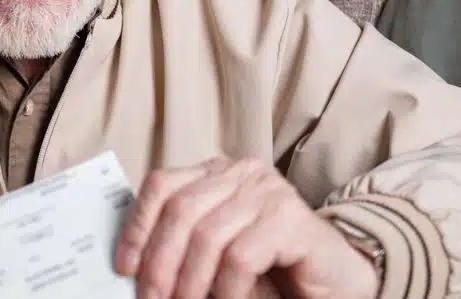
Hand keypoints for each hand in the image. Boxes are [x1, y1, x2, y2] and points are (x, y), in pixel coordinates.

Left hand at [114, 157, 377, 298]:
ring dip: (190, 283)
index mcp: (217, 173)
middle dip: (159, 263)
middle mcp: (242, 173)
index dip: (137, 226)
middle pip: (180, 210)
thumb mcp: (217, 252)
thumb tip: (133, 266)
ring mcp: (268, 192)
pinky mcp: (292, 219)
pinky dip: (225, 290)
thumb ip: (183, 246)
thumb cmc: (272, 269)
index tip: (124, 267)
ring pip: (207, 236)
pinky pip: (240, 257)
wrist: (337, 281)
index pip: (162, 185)